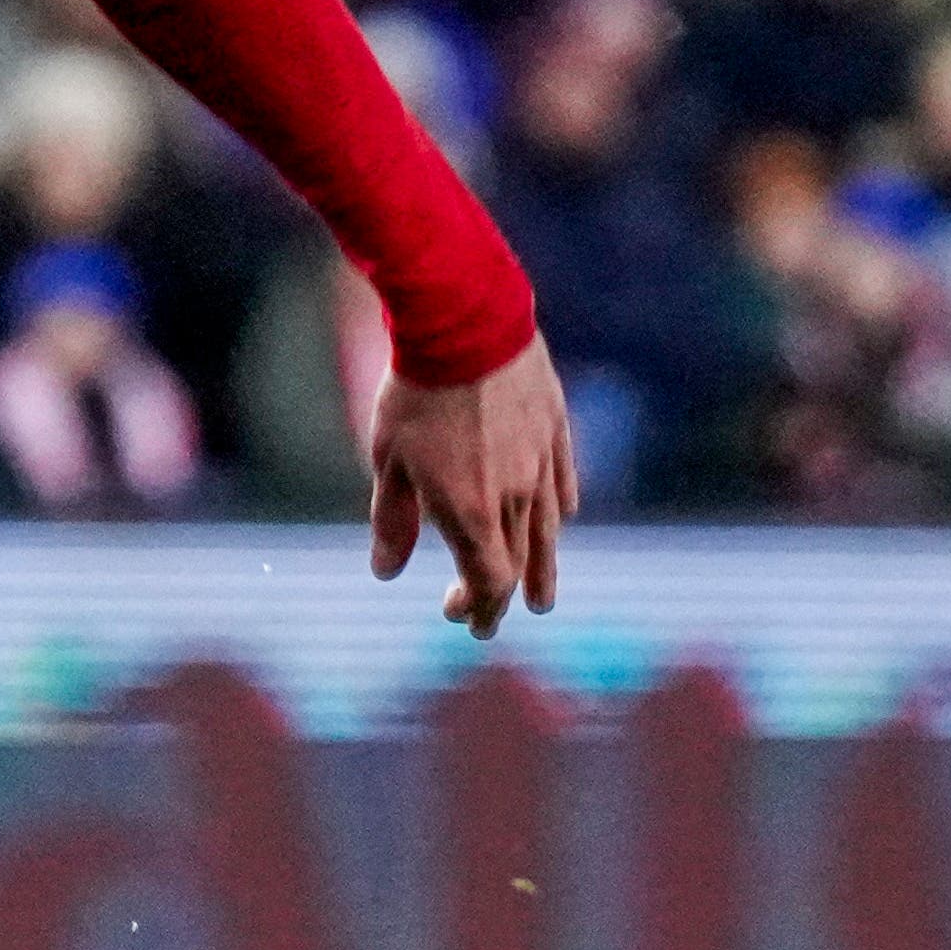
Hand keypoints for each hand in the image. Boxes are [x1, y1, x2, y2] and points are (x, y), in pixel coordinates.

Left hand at [364, 334, 576, 641]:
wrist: (466, 326)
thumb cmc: (415, 395)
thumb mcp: (388, 461)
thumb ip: (392, 521)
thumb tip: (387, 572)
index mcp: (471, 510)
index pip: (486, 579)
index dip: (475, 605)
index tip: (458, 618)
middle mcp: (515, 495)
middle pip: (517, 562)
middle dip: (497, 598)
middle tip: (483, 622)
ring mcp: (541, 462)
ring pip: (547, 529)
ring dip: (542, 568)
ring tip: (541, 600)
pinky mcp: (556, 429)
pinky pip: (563, 481)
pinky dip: (558, 507)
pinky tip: (560, 519)